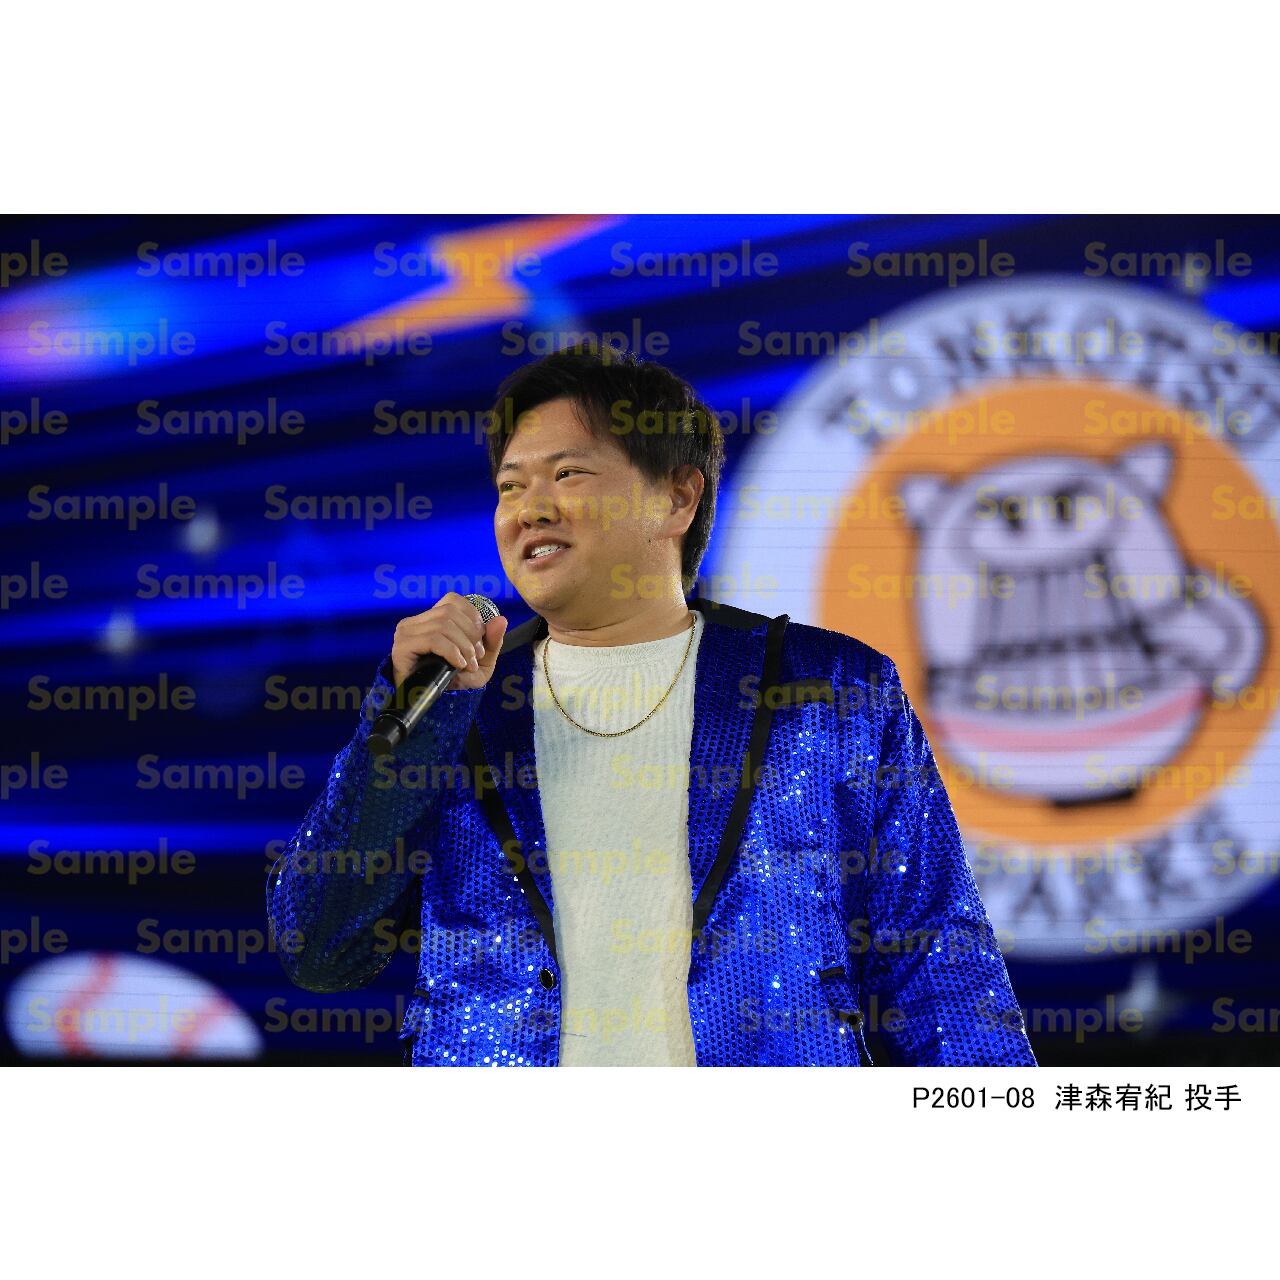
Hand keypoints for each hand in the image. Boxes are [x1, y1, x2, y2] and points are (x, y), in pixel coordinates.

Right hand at [389, 593, 508, 691]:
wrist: (432, 705)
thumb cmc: (454, 680)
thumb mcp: (480, 660)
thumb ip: (491, 640)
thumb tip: (501, 619)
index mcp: (430, 619)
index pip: (453, 600)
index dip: (472, 617)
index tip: (479, 641)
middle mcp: (415, 621)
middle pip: (450, 611)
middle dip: (470, 634)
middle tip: (476, 657)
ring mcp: (406, 632)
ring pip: (443, 624)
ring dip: (463, 646)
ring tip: (468, 664)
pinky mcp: (402, 647)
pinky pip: (433, 639)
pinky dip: (451, 651)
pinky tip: (458, 665)